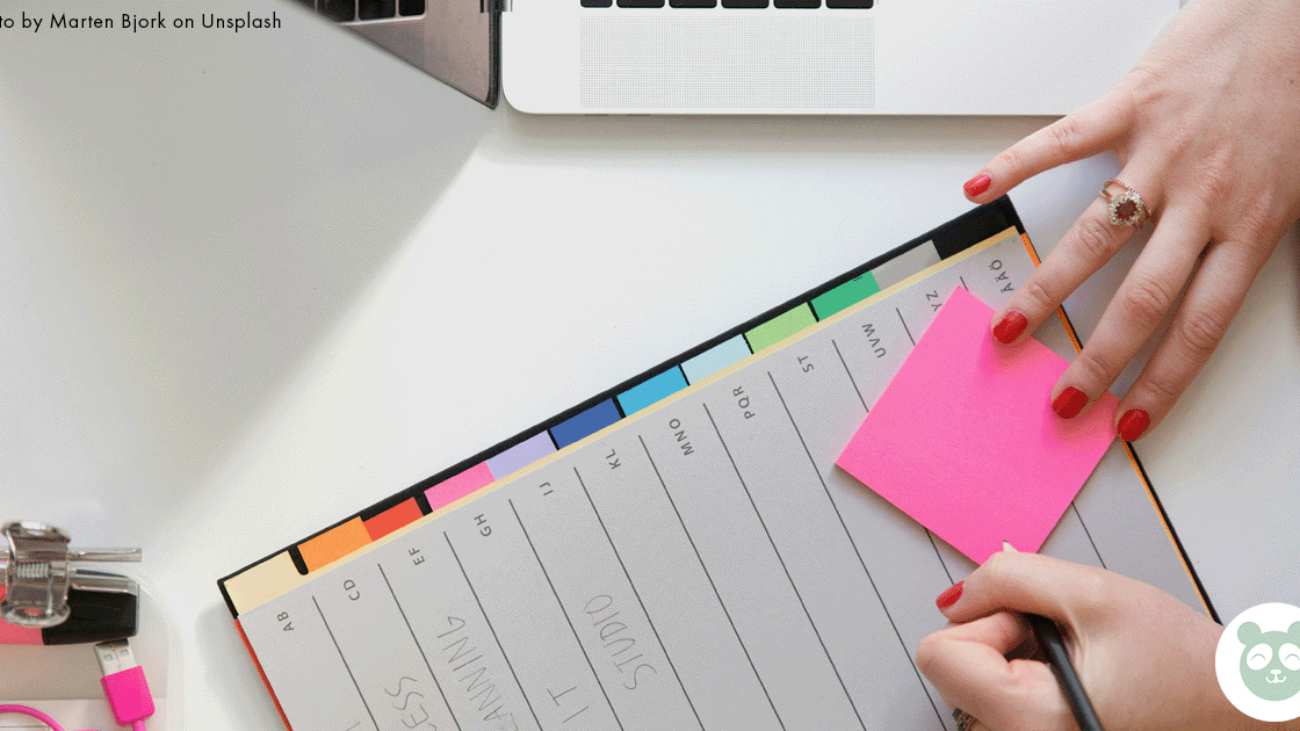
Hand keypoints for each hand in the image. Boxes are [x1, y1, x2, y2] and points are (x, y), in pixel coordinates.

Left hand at [916, 552, 1236, 730]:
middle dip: (999, 637)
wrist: (1231, 705)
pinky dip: (1023, 676)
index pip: (939, 655)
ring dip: (1013, 657)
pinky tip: (1071, 676)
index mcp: (1028, 720)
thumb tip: (955, 596)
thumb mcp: (1092, 592)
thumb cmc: (1181, 662)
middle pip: (952, 667)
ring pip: (972, 680)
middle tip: (1064, 642)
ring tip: (1076, 661)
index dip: (983, 622)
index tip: (1033, 623)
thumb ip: (1008, 579)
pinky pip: (995, 697)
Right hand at [963, 0, 1299, 440]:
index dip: (1164, 380)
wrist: (1297, 8)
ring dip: (1047, 290)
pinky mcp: (1132, 103)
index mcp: (1253, 221)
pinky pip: (1062, 140)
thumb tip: (1273, 304)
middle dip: (1096, 358)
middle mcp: (1205, 196)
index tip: (1129, 419)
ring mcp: (1163, 151)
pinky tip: (978, 190)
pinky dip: (1014, 166)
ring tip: (1010, 328)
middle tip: (1061, 396)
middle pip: (1142, 297)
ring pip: (1096, 237)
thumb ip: (1278, 246)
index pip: (1201, 323)